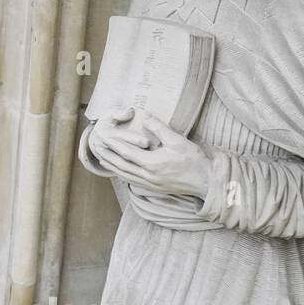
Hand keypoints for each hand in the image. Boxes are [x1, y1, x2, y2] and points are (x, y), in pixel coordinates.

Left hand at [90, 110, 210, 197]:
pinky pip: (132, 181)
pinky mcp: (154, 188)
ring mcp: (150, 184)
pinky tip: (118, 170)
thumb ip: (159, 128)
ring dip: (112, 166)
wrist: (207, 181)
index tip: (104, 137)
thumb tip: (144, 116)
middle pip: (121, 165)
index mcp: (152, 164)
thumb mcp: (177, 140)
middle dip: (107, 156)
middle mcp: (148, 176)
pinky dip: (122, 174)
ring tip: (101, 159)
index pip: (126, 152)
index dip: (113, 145)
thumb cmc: (194, 160)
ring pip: (125, 175)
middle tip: (96, 147)